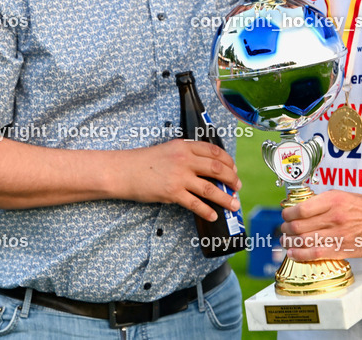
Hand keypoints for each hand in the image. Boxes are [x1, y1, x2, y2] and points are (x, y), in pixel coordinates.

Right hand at [120, 140, 240, 221]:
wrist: (124, 171)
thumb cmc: (144, 161)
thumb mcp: (168, 149)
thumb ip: (186, 154)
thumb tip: (205, 167)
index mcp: (184, 146)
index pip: (214, 151)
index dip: (228, 161)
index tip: (234, 169)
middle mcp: (184, 160)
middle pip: (217, 169)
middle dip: (232, 179)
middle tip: (238, 187)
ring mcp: (179, 176)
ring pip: (210, 188)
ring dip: (225, 198)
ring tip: (234, 205)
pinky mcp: (172, 193)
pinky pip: (195, 203)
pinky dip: (207, 210)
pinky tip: (213, 215)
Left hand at [280, 190, 361, 260]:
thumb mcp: (342, 195)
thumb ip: (321, 201)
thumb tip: (300, 208)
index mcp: (333, 201)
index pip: (301, 210)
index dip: (288, 214)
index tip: (285, 215)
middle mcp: (334, 217)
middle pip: (299, 227)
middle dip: (287, 229)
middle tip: (284, 229)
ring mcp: (337, 235)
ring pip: (304, 241)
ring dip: (290, 242)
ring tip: (286, 241)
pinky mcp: (341, 249)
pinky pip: (315, 254)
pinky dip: (300, 255)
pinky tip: (293, 253)